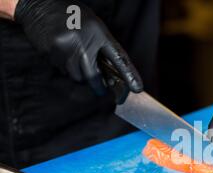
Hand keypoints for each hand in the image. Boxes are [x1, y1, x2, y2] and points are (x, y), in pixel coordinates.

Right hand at [14, 0, 142, 94]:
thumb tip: (111, 76)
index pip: (118, 58)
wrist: (40, 4)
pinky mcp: (51, 53)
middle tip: (102, 90)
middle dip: (99, 86)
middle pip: (93, 76)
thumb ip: (103, 48)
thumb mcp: (94, 27)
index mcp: (98, 33)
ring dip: (80, 74)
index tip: (137, 88)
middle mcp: (83, 42)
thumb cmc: (72, 16)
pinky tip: (63, 54)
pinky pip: (63, 70)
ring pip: (77, 76)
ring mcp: (66, 49)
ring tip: (76, 59)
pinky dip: (66, 67)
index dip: (129, 74)